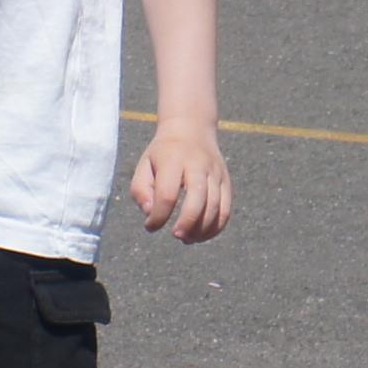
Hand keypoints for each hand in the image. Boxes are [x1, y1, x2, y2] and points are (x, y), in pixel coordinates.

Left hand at [130, 118, 232, 244]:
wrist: (191, 129)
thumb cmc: (163, 154)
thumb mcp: (144, 165)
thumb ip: (141, 191)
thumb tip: (151, 214)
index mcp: (173, 160)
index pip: (167, 194)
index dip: (158, 216)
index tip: (150, 226)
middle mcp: (198, 165)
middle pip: (198, 200)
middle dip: (187, 223)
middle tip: (175, 234)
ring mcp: (215, 173)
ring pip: (216, 207)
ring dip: (202, 229)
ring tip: (187, 238)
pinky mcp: (226, 181)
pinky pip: (226, 209)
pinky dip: (216, 228)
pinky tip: (201, 235)